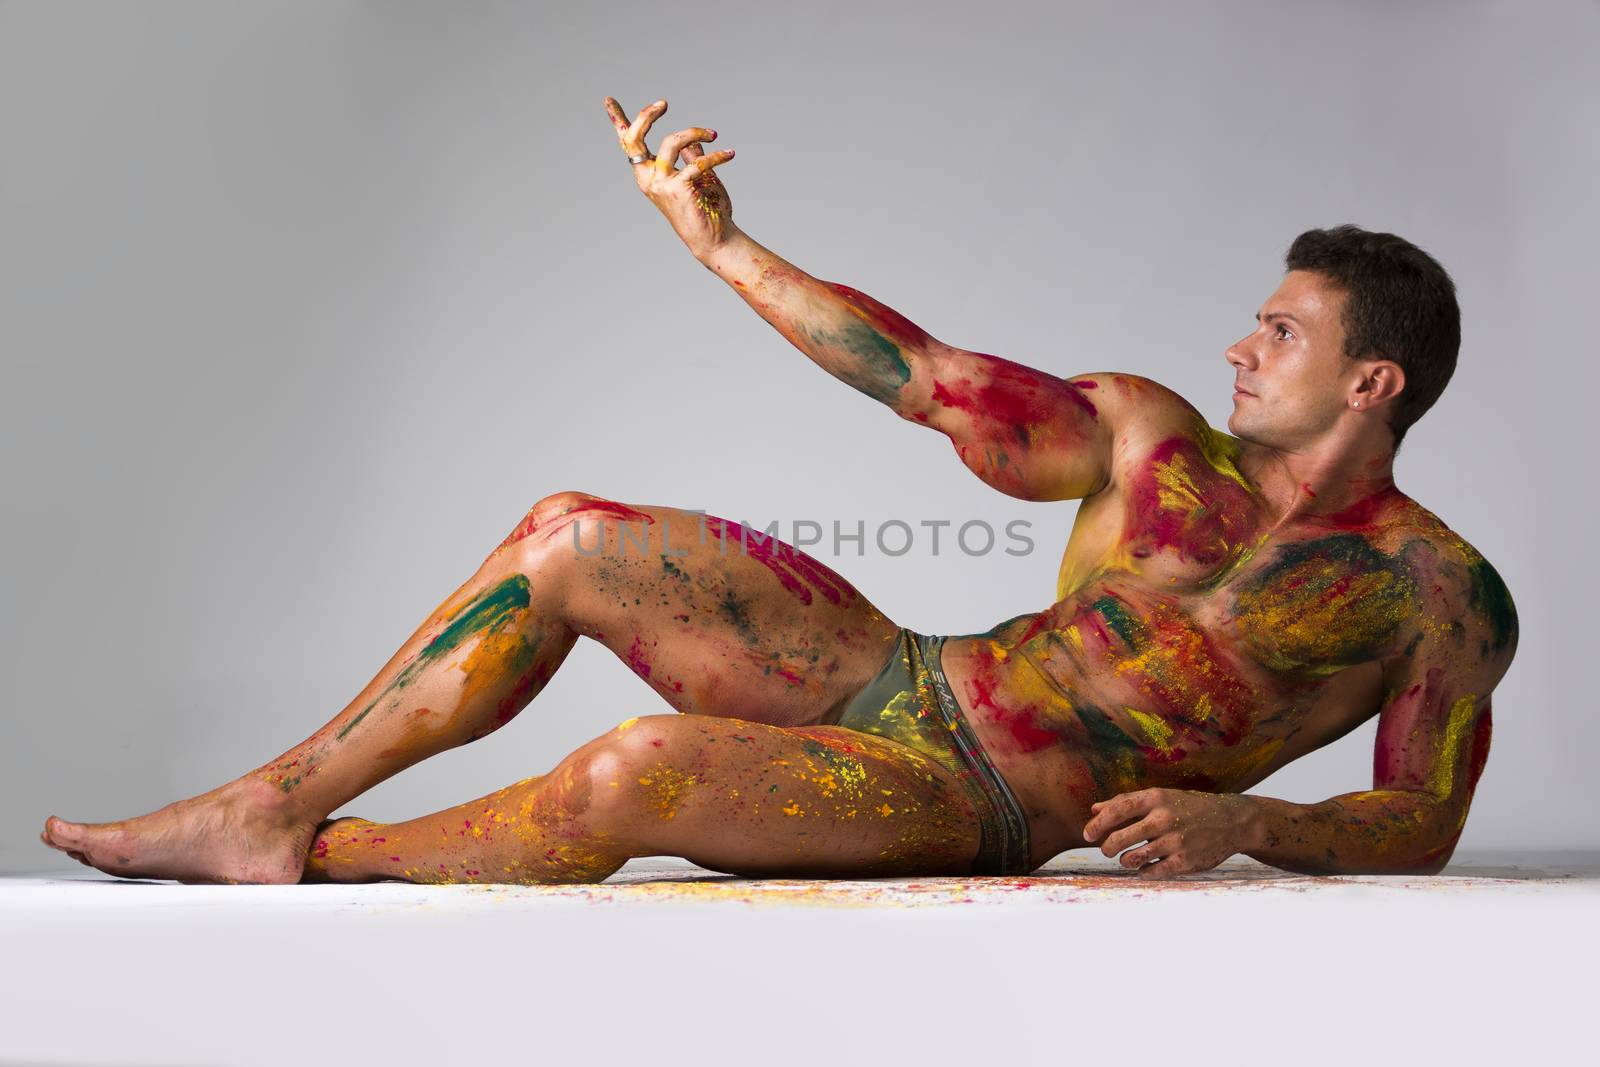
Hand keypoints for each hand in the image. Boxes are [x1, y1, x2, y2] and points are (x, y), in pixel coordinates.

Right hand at [603, 95, 739, 259]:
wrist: (716, 238)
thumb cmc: (705, 209)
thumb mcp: (697, 177)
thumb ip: (691, 158)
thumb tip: (693, 143)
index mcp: (649, 174)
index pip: (628, 145)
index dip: (617, 120)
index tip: (608, 99)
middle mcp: (649, 179)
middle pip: (634, 139)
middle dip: (646, 116)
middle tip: (663, 103)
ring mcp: (661, 184)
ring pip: (670, 142)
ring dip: (694, 132)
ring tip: (713, 134)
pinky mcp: (679, 189)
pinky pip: (698, 162)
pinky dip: (716, 156)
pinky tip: (729, 155)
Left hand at [1081, 788, 1263, 879]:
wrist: (1233, 821)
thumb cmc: (1189, 806)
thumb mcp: (1160, 797)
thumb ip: (1126, 802)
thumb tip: (1094, 809)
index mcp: (1156, 798)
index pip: (1117, 810)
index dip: (1097, 825)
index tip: (1087, 835)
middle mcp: (1164, 818)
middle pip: (1120, 838)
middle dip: (1107, 847)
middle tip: (1106, 850)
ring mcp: (1175, 841)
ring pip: (1133, 858)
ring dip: (1125, 861)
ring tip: (1127, 858)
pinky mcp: (1185, 861)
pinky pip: (1152, 872)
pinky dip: (1143, 872)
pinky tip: (1145, 868)